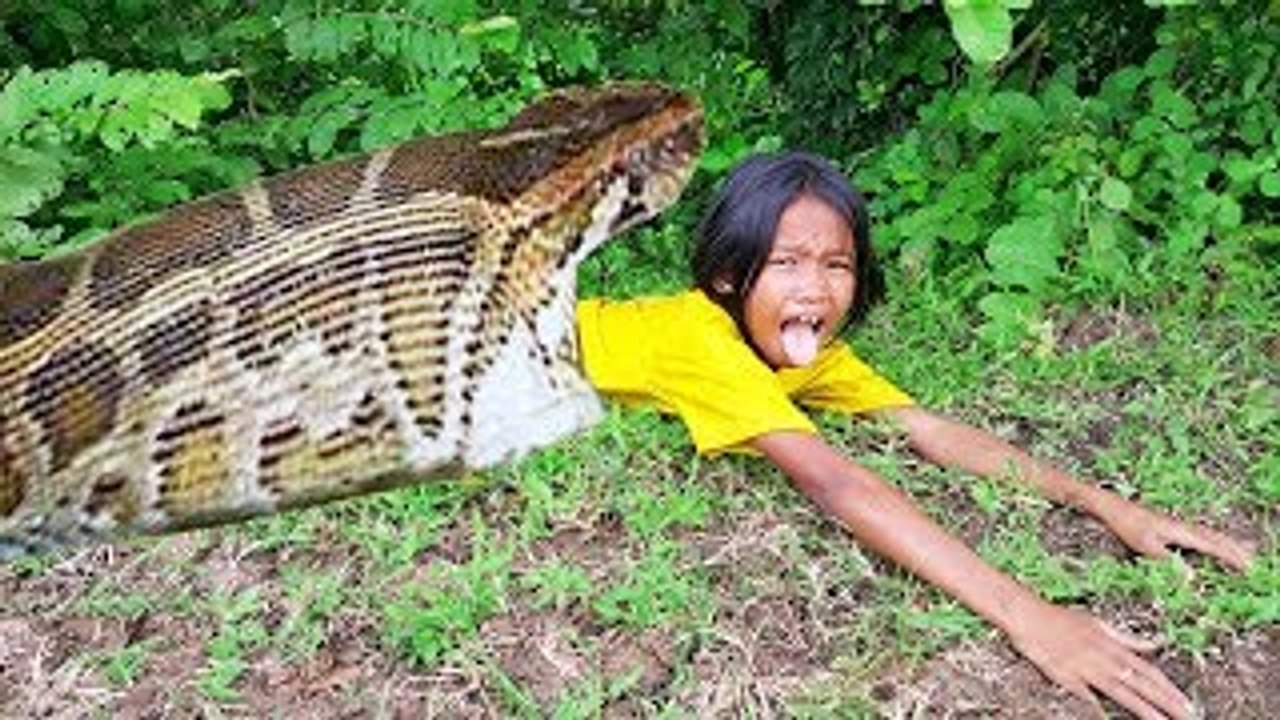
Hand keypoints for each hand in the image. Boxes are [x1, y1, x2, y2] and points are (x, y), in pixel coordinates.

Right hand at [1009, 602, 1194, 719]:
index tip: (1188, 704)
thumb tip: (1153, 643)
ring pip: (1122, 692)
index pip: (1149, 671)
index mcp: (1113, 646)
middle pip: (1143, 684)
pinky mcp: (1066, 677)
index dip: (1170, 689)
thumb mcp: (1099, 623)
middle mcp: (1105, 658)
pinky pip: (1086, 697)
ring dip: (1145, 710)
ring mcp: (1086, 668)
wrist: (1028, 615)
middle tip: (1190, 717)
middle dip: (1168, 703)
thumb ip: (1127, 638)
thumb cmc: (1060, 618)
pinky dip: (1099, 709)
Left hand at [1095, 493, 1255, 571]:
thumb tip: (1190, 578)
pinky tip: (1209, 543)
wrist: (1111, 507)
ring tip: (1241, 552)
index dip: (1231, 557)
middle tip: (1252, 563)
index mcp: (1180, 531)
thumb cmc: (1125, 525)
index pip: (1212, 546)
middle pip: (1215, 538)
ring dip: (1226, 544)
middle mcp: (1182, 526)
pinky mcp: (1169, 525)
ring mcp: (1176, 524)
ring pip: (1208, 534)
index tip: (1248, 567)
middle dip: (1235, 550)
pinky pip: (1199, 533)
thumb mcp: (1144, 546)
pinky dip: (1211, 540)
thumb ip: (1167, 561)